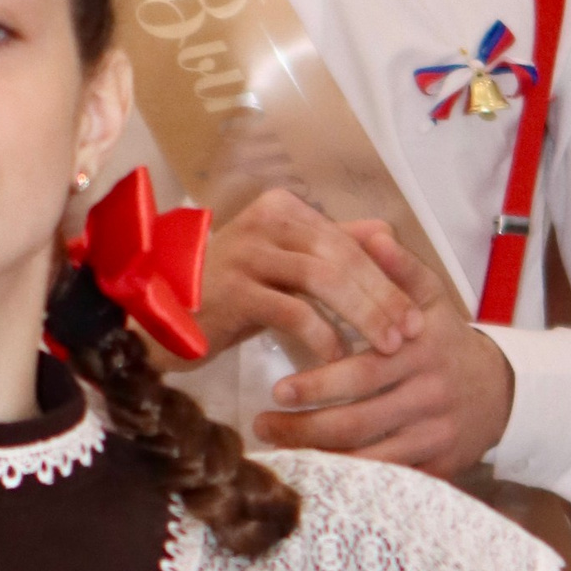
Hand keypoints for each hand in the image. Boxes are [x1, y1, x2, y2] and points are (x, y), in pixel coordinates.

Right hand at [194, 182, 422, 357]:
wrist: (155, 321)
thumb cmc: (223, 298)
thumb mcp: (279, 268)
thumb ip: (327, 250)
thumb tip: (385, 233)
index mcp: (281, 210)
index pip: (348, 239)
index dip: (387, 275)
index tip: (415, 312)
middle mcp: (265, 221)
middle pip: (342, 255)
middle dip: (383, 296)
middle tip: (410, 332)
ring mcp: (246, 252)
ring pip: (324, 279)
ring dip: (362, 315)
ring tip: (386, 347)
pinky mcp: (233, 290)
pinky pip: (293, 311)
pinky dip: (322, 336)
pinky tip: (337, 360)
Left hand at [245, 220, 516, 475]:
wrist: (499, 393)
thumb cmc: (445, 341)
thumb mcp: (430, 299)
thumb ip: (399, 269)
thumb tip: (373, 236)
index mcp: (420, 350)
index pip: (364, 371)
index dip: (320, 384)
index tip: (277, 389)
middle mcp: (428, 395)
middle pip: (358, 421)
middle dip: (304, 427)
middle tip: (262, 423)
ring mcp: (433, 435)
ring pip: (367, 458)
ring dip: (316, 456)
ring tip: (275, 446)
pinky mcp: (436, 467)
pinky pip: (385, 479)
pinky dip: (346, 478)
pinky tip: (312, 471)